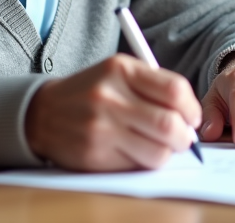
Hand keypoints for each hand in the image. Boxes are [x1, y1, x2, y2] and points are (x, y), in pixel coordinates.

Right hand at [24, 54, 200, 171]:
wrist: (42, 112)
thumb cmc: (91, 91)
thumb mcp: (119, 73)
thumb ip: (155, 87)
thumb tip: (191, 117)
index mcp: (121, 69)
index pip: (175, 90)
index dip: (192, 108)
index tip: (192, 117)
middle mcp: (110, 97)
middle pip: (169, 124)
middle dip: (185, 137)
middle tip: (184, 138)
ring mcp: (100, 128)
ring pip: (157, 152)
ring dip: (167, 153)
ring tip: (161, 146)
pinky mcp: (94, 154)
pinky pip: (136, 166)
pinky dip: (144, 162)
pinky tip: (136, 152)